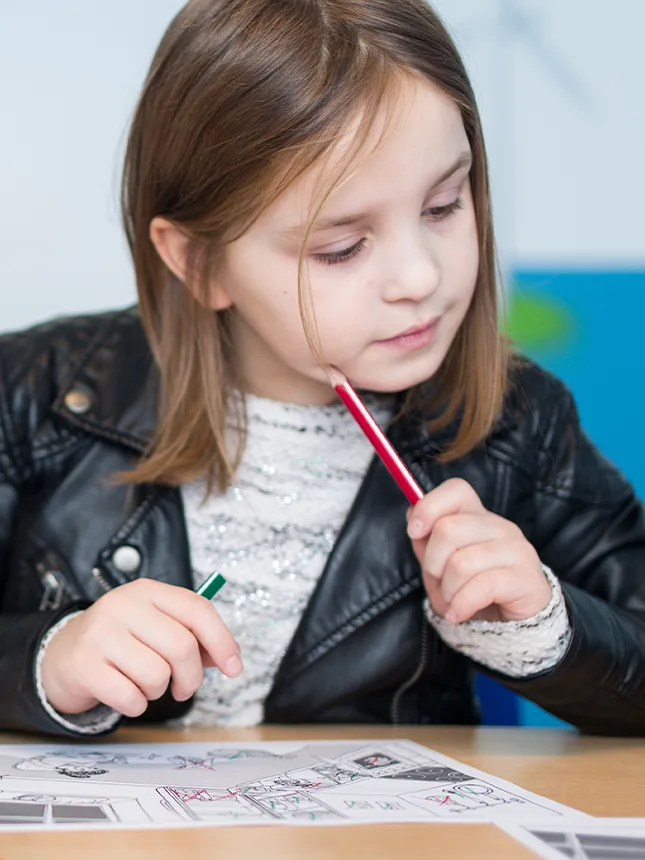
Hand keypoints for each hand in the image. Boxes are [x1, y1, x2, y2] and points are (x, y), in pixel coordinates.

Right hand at [40, 579, 241, 716]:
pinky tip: (126, 694)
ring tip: (145, 684)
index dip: (222, 641)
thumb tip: (229, 658)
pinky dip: (136, 705)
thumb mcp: (157, 628)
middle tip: (183, 687)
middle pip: (182, 647)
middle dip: (191, 677)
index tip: (234, 667)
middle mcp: (123, 605)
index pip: (197, 610)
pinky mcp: (84, 665)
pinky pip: (131, 697)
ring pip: (158, 675)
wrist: (62, 655)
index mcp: (148, 591)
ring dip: (159, 691)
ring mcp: (101, 634)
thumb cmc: (121, 641)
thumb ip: (193, 638)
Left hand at [407, 478, 551, 623]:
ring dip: (448, 590)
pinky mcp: (527, 578)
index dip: (428, 507)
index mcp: (479, 517)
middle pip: (449, 529)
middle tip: (439, 582)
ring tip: (453, 602)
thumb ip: (426, 541)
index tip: (414, 532)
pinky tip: (459, 614)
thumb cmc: (472, 592)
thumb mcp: (441, 568)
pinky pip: (484, 586)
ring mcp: (518, 550)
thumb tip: (412, 512)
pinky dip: (462, 605)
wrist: (511, 627)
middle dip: (432, 564)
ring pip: (462, 562)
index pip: (457, 490)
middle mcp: (501, 527)